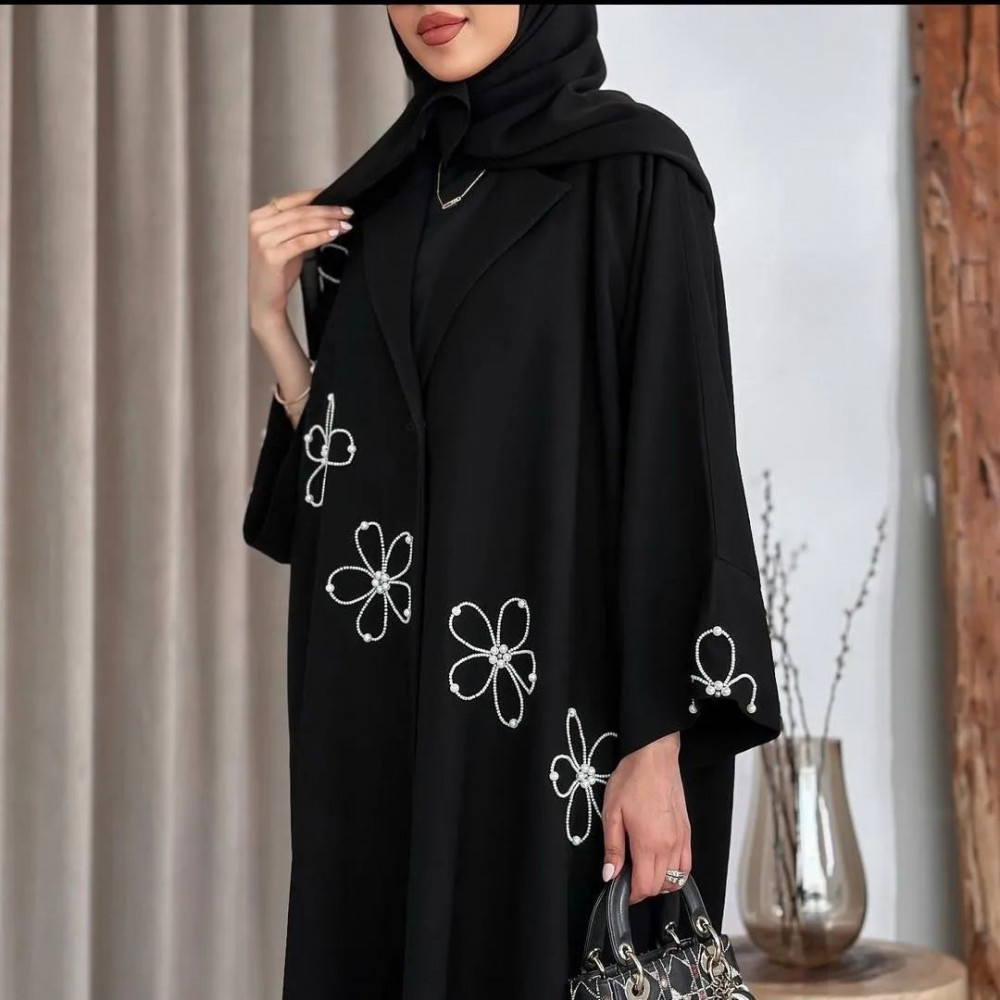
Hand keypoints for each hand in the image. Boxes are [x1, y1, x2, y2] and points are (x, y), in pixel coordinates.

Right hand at [248, 188, 353, 333]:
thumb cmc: (276, 272)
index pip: (291, 200)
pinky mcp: (271, 255)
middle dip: (327, 210)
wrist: (265, 299)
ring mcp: (263, 240)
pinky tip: (333, 234)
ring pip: (302, 224)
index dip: (315, 196)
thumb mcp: (285, 242)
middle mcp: (259, 226)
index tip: (335, 195)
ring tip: (344, 224)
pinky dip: (320, 237)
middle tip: (346, 212)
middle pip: (299, 211)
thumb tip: (325, 212)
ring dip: (327, 223)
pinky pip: (302, 242)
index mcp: (259, 217)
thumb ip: (297, 226)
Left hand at [601, 732, 690, 903]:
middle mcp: (670, 846)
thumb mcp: (612, 812)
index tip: (619, 890)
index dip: (631, 895)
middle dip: (642, 890)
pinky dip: (675, 874)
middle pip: (660, 887)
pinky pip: (686, 865)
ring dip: (659, 883)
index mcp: (649, 844)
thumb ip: (613, 848)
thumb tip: (609, 875)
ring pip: (676, 880)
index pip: (644, 886)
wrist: (655, 757)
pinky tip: (662, 866)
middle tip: (627, 879)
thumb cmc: (631, 780)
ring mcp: (682, 840)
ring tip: (643, 872)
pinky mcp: (688, 832)